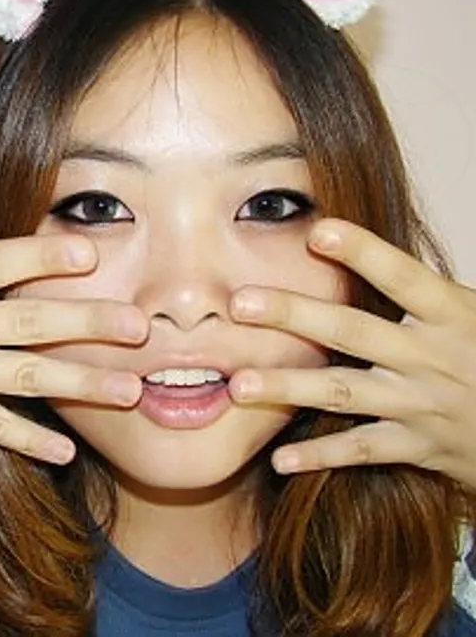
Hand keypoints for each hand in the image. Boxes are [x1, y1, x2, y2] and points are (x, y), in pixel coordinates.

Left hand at [227, 218, 475, 490]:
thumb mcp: (468, 312)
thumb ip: (418, 290)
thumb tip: (357, 246)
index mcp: (451, 314)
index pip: (402, 277)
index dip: (363, 252)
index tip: (317, 232)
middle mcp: (432, 357)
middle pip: (352, 331)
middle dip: (294, 316)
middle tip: (240, 304)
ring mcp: (422, 404)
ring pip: (344, 392)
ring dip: (289, 387)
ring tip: (239, 384)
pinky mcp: (418, 445)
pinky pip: (361, 450)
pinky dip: (320, 456)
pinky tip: (279, 459)